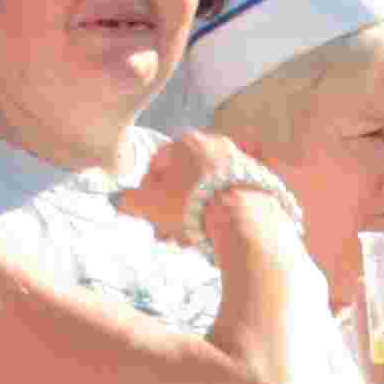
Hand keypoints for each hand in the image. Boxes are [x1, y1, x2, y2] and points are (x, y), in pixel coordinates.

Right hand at [117, 129, 287, 251]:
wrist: (244, 220)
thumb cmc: (191, 205)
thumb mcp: (150, 205)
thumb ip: (131, 201)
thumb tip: (122, 202)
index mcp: (188, 142)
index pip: (158, 164)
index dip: (148, 192)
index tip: (147, 214)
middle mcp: (217, 145)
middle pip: (185, 180)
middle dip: (172, 209)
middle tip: (167, 234)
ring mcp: (242, 162)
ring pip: (208, 191)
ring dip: (194, 215)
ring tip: (189, 241)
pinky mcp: (262, 182)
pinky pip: (232, 198)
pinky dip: (220, 214)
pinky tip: (214, 235)